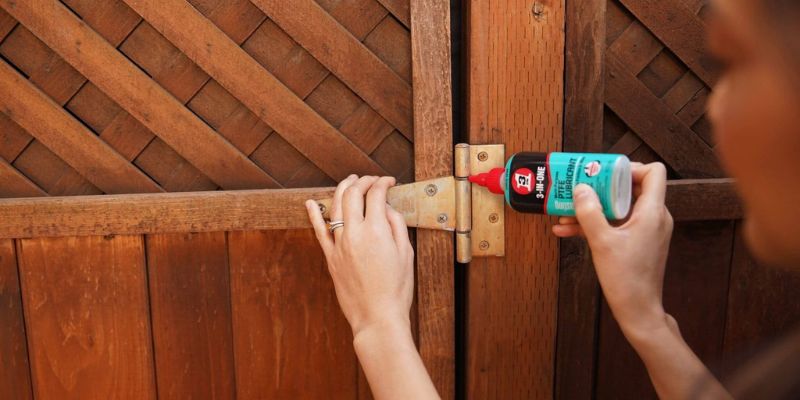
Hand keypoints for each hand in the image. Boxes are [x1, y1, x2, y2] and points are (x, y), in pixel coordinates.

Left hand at [305, 175, 414, 339]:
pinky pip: (319, 231)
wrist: (377, 317)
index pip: (376, 194)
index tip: (389, 182)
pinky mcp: (330, 257)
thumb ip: (397, 225)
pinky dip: (314, 214)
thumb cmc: (396, 289)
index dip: (383, 183)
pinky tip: (311, 203)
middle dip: (363, 181)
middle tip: (372, 179)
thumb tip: (387, 208)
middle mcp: (354, 233)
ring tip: (350, 181)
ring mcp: (339, 245)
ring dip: (342, 189)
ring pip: (335, 206)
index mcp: (377, 231)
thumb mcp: (406, 253)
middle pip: (353, 194)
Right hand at [553, 162, 674, 337]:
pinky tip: (567, 230)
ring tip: (566, 211)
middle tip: (580, 186)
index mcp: (652, 212)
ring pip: (619, 207)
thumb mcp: (602, 242)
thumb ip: (590, 212)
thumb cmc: (626, 278)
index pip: (653, 173)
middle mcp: (654, 217)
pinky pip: (617, 224)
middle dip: (602, 186)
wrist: (638, 310)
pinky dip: (596, 224)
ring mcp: (647, 230)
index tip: (604, 172)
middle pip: (632, 187)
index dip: (630, 167)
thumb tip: (580, 188)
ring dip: (593, 207)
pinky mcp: (638, 242)